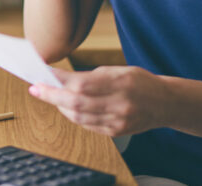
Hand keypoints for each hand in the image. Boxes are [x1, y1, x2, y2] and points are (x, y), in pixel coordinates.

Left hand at [28, 66, 168, 136]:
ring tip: (50, 96)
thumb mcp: (118, 70)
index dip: (59, 80)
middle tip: (36, 89)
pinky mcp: (116, 131)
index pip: (81, 83)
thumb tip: (62, 79)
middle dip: (52, 95)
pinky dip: (74, 116)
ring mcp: (118, 120)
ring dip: (60, 106)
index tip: (42, 74)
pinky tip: (67, 107)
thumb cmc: (140, 81)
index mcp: (121, 82)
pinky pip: (88, 125)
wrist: (165, 103)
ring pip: (79, 117)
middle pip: (77, 102)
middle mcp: (120, 103)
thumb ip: (92, 76)